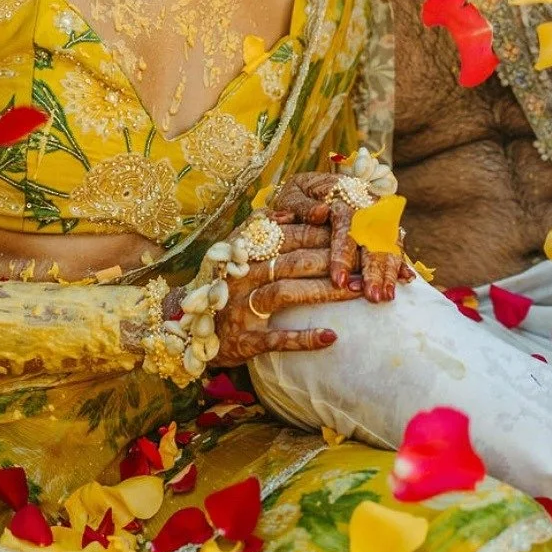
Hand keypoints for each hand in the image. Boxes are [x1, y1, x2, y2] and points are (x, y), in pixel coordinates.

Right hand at [211, 221, 361, 363]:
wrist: (185, 326)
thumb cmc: (222, 284)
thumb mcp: (235, 252)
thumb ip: (261, 231)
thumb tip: (287, 210)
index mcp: (243, 251)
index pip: (288, 236)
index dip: (322, 234)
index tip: (353, 232)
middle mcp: (241, 276)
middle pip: (293, 262)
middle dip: (333, 261)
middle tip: (365, 261)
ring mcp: (240, 308)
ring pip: (286, 293)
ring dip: (324, 292)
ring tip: (356, 291)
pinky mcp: (242, 341)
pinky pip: (276, 338)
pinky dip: (303, 338)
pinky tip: (331, 336)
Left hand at [270, 169, 411, 302]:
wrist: (316, 184)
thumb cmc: (301, 195)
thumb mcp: (294, 195)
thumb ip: (302, 206)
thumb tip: (320, 213)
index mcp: (340, 196)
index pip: (345, 226)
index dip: (343, 254)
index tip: (338, 280)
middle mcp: (363, 204)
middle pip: (372, 237)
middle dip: (373, 269)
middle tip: (372, 296)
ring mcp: (376, 213)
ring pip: (387, 242)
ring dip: (388, 270)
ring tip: (385, 296)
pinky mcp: (383, 223)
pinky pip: (395, 243)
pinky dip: (400, 261)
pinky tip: (406, 278)